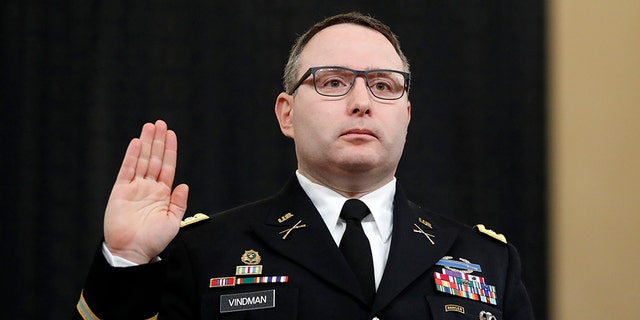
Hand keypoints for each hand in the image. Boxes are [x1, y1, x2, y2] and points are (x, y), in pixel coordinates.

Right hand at [103, 120, 188, 263]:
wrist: (133, 252)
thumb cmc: (153, 240)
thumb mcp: (173, 222)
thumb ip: (178, 202)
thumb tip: (183, 184)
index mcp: (162, 194)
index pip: (167, 167)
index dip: (170, 150)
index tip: (171, 134)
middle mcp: (148, 188)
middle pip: (155, 159)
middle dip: (158, 141)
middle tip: (161, 123)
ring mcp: (134, 188)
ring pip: (142, 160)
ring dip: (146, 143)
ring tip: (150, 126)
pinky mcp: (120, 191)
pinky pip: (127, 170)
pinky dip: (132, 156)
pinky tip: (137, 143)